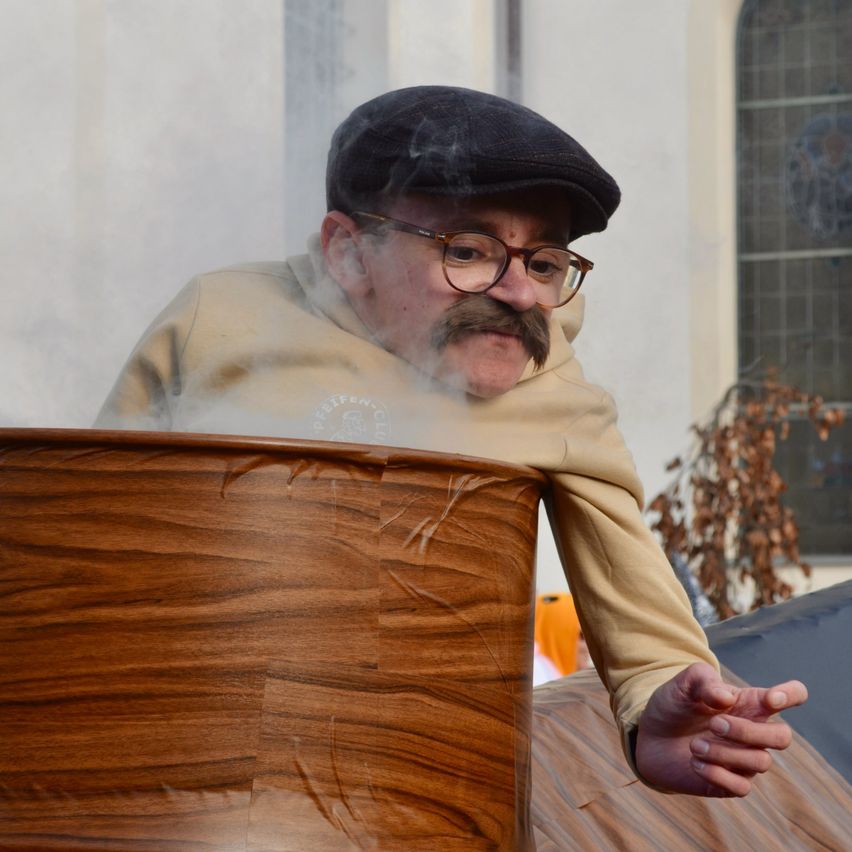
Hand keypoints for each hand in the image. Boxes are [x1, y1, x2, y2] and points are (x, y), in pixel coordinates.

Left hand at [635, 662, 807, 796]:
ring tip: (693, 745)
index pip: (792, 695)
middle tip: (714, 724)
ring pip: (761, 762)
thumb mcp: (682, 684)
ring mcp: (745, 759)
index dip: (791, 695)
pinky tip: (694, 763)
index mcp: (749, 702)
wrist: (650, 737)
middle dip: (749, 731)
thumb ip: (703, 680)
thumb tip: (726, 698)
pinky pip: (742, 787)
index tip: (771, 699)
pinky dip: (717, 774)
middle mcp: (754, 732)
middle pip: (783, 737)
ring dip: (724, 752)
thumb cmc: (674, 706)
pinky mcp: (731, 783)